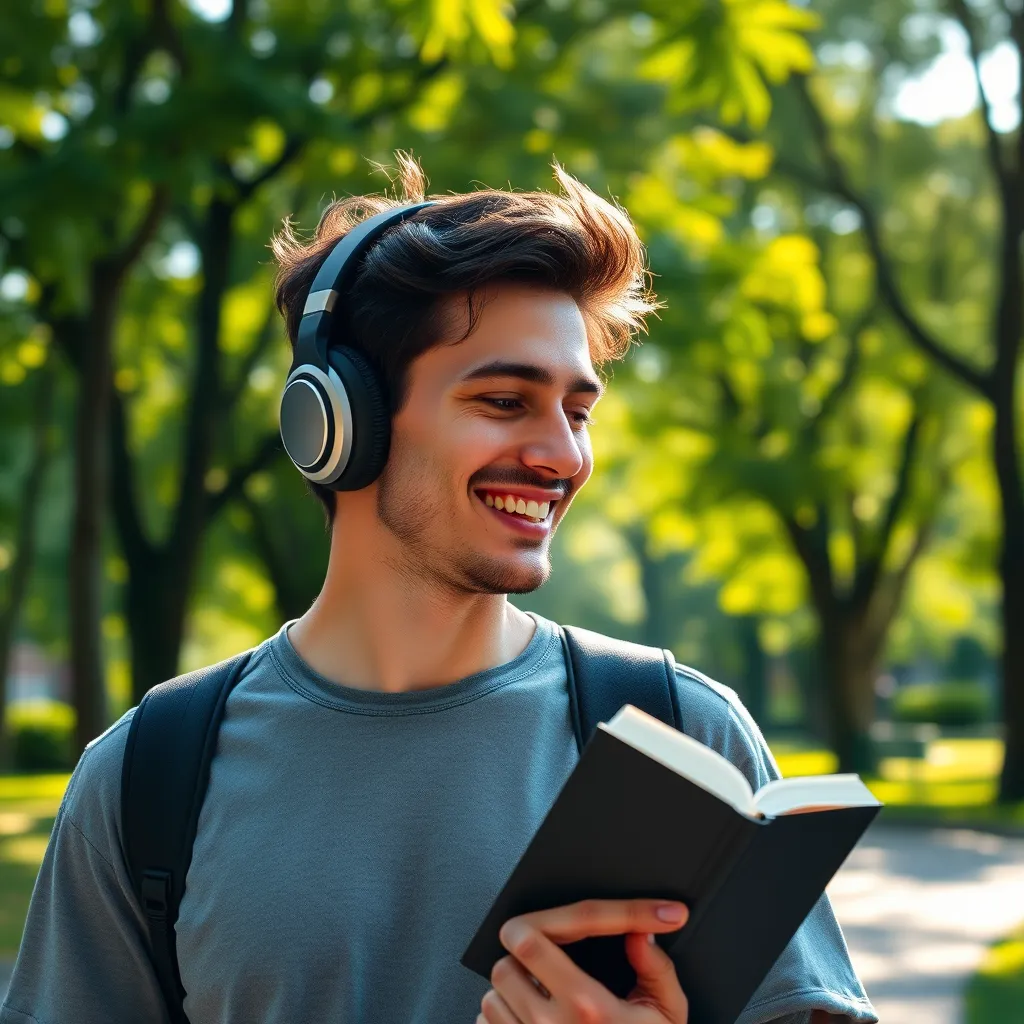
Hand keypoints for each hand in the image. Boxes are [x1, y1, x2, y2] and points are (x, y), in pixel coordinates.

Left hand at [479, 898, 689, 1022]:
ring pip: (492, 995)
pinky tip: (531, 1022)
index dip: (536, 922)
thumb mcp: (667, 1015)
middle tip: (546, 960)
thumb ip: (656, 969)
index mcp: (587, 1006)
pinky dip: (504, 1019)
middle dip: (522, 956)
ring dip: (513, 990)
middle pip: (505, 963)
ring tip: (543, 996)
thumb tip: (638, 934)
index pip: (530, 941)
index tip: (549, 924)